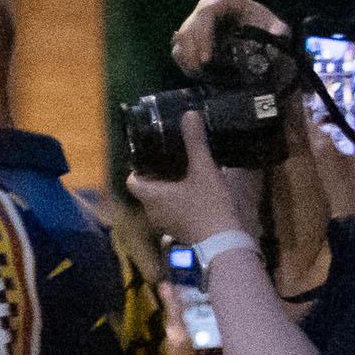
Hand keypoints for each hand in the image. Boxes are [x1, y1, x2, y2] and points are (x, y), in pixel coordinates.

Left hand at [129, 141, 247, 252]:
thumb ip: (195, 142)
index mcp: (150, 195)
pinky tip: (197, 193)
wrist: (222, 240)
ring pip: (160, 202)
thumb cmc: (208, 204)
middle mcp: (152, 211)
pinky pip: (172, 212)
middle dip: (157, 176)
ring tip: (186, 174)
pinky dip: (178, 202)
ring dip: (169, 190)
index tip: (152, 158)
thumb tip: (189, 114)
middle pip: (146, 190)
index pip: (132, 180)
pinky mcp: (178, 231)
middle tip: (173, 162)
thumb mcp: (203, 169)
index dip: (139, 169)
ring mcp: (164, 224)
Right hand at [177, 0, 291, 77]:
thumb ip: (278, 34)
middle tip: (203, 73)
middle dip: (193, 53)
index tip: (208, 59)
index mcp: (226, 1)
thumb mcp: (279, 30)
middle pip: (189, 28)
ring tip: (202, 76)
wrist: (263, 36)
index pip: (206, 13)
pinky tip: (197, 74)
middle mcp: (206, 8)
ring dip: (188, 60)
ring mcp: (195, 22)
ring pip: (181, 40)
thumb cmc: (268, 29)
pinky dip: (184, 63)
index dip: (203, 36)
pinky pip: (178, 49)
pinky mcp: (190, 36)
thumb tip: (274, 44)